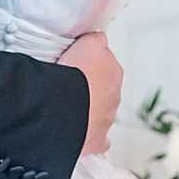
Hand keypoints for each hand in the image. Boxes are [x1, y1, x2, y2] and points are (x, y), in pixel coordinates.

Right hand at [59, 31, 121, 157]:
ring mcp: (106, 118)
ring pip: (98, 112)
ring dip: (86, 109)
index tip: (75, 64)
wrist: (64, 106)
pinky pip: (98, 139)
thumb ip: (95, 40)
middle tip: (67, 85)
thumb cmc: (73, 75)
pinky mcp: (97, 139)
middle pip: (102, 88)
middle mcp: (114, 95)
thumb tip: (98, 39)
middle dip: (87, 87)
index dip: (88, 63)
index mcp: (114, 71)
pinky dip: (91, 137)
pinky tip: (80, 133)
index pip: (104, 62)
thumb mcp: (87, 43)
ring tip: (65, 106)